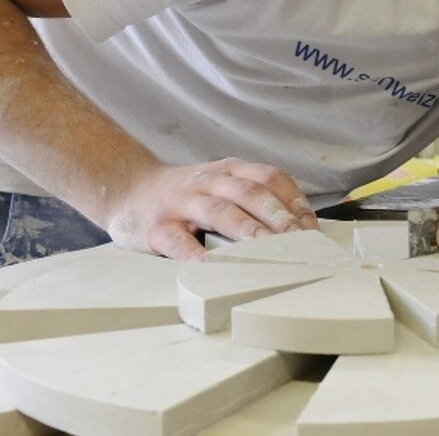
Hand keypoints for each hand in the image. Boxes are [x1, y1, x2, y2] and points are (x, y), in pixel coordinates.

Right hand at [101, 158, 317, 259]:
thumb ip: (252, 200)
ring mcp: (182, 204)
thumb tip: (300, 230)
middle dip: (280, 217)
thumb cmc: (184, 198)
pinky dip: (197, 255)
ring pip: (221, 212)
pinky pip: (179, 242)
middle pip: (251, 193)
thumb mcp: (220, 187)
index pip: (270, 178)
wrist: (126, 190)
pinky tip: (215, 267)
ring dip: (250, 232)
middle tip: (302, 242)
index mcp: (229, 171)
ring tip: (270, 252)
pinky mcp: (157, 228)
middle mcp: (208, 182)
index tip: (312, 227)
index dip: (294, 201)